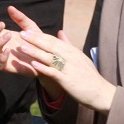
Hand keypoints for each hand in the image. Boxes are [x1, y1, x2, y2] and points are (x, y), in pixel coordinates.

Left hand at [0, 6, 115, 112]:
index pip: (54, 41)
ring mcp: (69, 68)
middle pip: (50, 46)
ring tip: (22, 47)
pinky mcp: (68, 80)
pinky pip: (54, 73)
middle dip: (35, 39)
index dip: (40, 35)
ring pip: (50, 58)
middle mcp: (71, 58)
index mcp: (72, 52)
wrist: (102, 93)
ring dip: (35, 52)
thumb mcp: (80, 57)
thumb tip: (60, 32)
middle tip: (22, 34)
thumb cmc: (89, 76)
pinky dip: (44, 68)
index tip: (27, 30)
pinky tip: (33, 64)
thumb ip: (68, 45)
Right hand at [0, 10, 41, 77]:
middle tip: (3, 24)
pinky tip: (8, 51)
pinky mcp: (7, 67)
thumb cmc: (36, 42)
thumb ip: (20, 18)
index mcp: (1, 36)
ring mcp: (1, 57)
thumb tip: (10, 7)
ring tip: (9, 35)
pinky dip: (1, 58)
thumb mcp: (30, 28)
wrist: (46, 59)